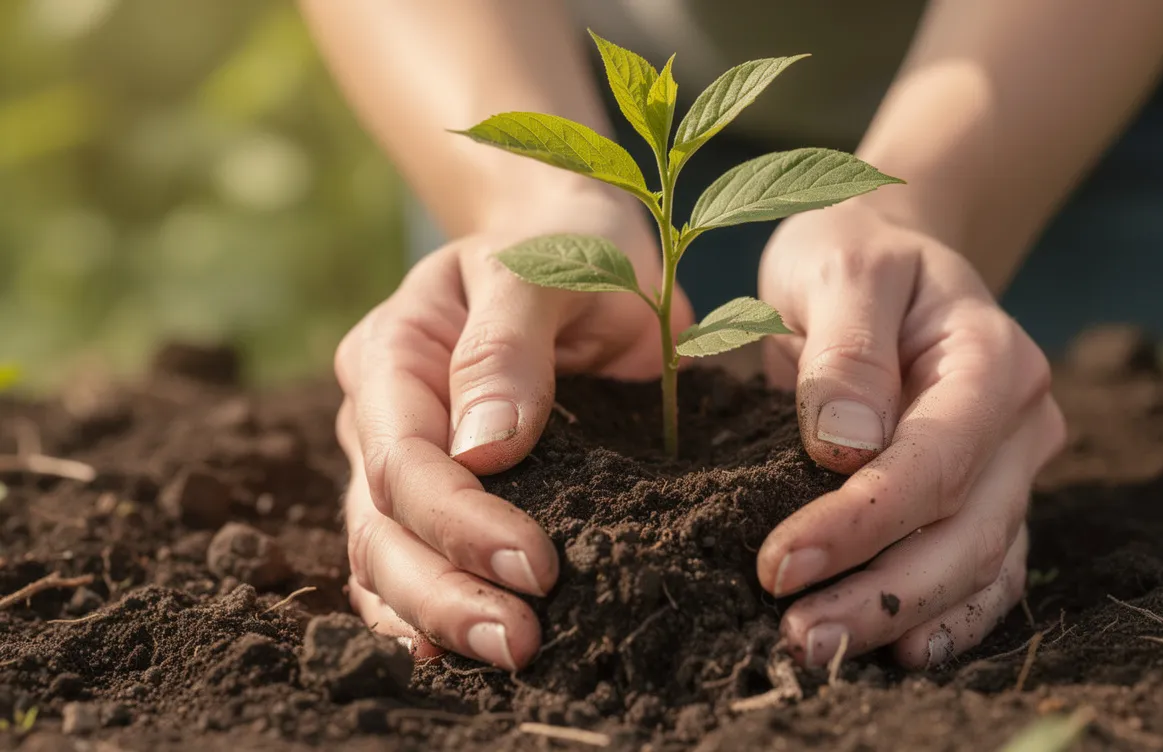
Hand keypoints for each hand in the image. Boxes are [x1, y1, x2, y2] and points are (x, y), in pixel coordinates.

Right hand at [334, 191, 691, 668]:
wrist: (585, 241)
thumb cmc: (566, 245)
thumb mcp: (542, 269)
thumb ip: (508, 347)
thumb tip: (483, 450)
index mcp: (392, 354)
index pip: (402, 459)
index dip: (460, 521)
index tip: (535, 564)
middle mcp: (383, 416)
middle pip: (382, 526)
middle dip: (445, 592)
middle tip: (518, 641)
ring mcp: (406, 462)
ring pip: (388, 560)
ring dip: (440, 618)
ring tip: (512, 655)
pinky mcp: (447, 495)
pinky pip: (414, 566)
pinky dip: (431, 615)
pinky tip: (463, 654)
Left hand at [755, 200, 1065, 668]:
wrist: (889, 252)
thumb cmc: (855, 254)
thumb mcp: (840, 268)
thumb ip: (846, 351)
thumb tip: (843, 448)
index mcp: (991, 357)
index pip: (933, 460)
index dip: (861, 522)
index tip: (780, 564)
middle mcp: (1020, 420)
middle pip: (965, 529)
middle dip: (881, 593)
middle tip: (798, 638)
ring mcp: (1013, 465)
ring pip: (978, 563)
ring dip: (904, 619)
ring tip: (822, 652)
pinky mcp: (991, 496)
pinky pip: (986, 571)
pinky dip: (949, 619)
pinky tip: (901, 653)